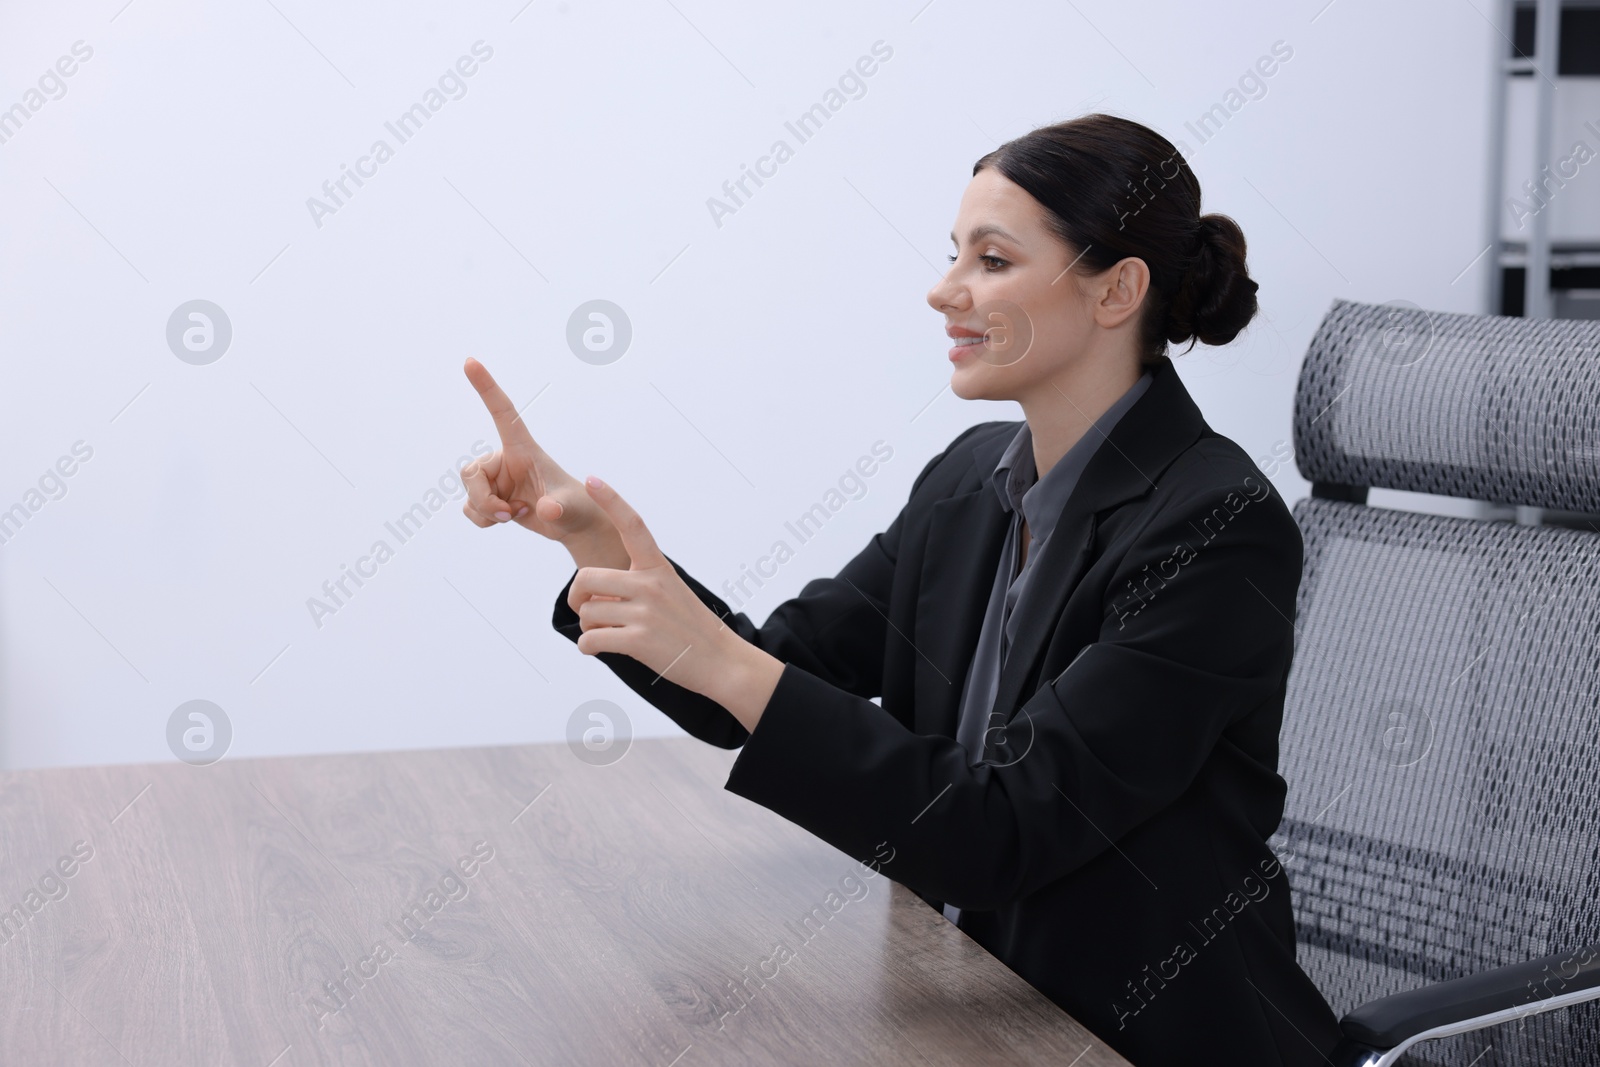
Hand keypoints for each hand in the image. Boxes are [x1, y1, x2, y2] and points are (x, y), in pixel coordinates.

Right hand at [460, 358, 625, 563]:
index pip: (502, 413)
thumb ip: (557, 508)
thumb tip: (546, 510)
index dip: (487, 387)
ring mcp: (496, 479)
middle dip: (482, 499)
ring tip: (514, 514)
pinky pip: (470, 508)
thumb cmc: (577, 506)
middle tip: (505, 513)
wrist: (573, 522)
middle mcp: (505, 460)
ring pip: (469, 493)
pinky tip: (507, 518)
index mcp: (524, 449)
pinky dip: (484, 519)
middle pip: (471, 472)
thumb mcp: (570, 507)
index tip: (471, 362)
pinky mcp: (491, 497)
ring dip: (486, 511)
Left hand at [569, 475, 783, 729]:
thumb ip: (637, 586)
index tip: (591, 479)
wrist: (723, 662)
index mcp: (658, 568)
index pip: (632, 526)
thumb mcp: (671, 593)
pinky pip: (590, 640)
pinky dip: (588, 647)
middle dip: (578, 597)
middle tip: (586, 608)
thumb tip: (597, 596)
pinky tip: (598, 648)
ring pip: (587, 613)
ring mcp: (644, 613)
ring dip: (588, 627)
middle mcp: (650, 585)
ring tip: (607, 634)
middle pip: (585, 577)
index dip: (610, 501)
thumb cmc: (693, 630)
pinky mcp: (638, 641)